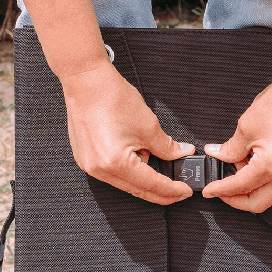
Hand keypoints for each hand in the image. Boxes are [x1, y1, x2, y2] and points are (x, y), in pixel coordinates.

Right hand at [61, 63, 194, 203]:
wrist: (86, 80)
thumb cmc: (113, 98)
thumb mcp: (148, 125)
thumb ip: (167, 147)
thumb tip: (181, 154)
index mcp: (116, 163)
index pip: (150, 185)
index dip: (171, 190)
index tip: (185, 191)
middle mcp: (100, 170)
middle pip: (137, 190)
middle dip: (160, 191)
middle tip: (179, 189)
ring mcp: (90, 166)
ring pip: (125, 182)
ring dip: (144, 177)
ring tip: (153, 155)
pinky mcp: (86, 159)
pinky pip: (113, 173)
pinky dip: (129, 168)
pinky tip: (137, 154)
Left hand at [203, 71, 271, 211]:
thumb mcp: (246, 126)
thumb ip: (230, 148)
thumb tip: (218, 155)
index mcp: (271, 167)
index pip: (239, 188)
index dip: (219, 190)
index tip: (209, 190)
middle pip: (258, 204)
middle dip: (236, 200)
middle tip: (222, 189)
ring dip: (253, 186)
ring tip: (242, 163)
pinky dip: (268, 178)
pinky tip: (259, 161)